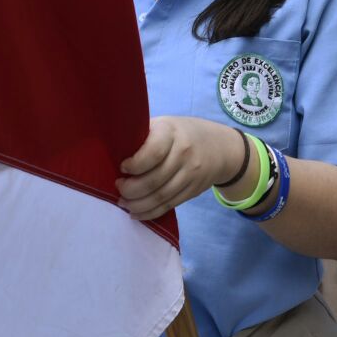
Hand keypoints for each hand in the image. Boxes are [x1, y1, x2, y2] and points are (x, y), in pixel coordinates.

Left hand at [117, 116, 242, 221]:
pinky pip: (169, 206)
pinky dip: (150, 213)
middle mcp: (184, 154)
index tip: (122, 167)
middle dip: (131, 189)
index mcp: (172, 132)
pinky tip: (136, 212)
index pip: (153, 152)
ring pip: (160, 197)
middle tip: (119, 188)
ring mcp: (191, 175)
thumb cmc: (183, 133)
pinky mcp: (193, 191)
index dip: (134, 164)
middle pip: (154, 180)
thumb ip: (144, 136)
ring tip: (123, 203)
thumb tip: (114, 152)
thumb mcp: (165, 124)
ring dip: (137, 204)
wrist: (222, 148)